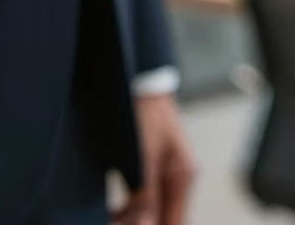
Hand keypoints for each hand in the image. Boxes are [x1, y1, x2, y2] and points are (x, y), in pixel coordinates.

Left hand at [112, 94, 194, 224]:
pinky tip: (114, 211)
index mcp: (183, 177)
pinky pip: (145, 199)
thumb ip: (146, 196)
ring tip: (112, 217)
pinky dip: (130, 210)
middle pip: (164, 218)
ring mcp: (167, 175)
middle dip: (140, 224)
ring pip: (152, 211)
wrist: (142, 84)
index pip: (176, 224)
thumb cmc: (145, 116)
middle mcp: (179, 179)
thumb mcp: (144, 158)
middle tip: (115, 222)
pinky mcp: (154, 170)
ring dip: (133, 219)